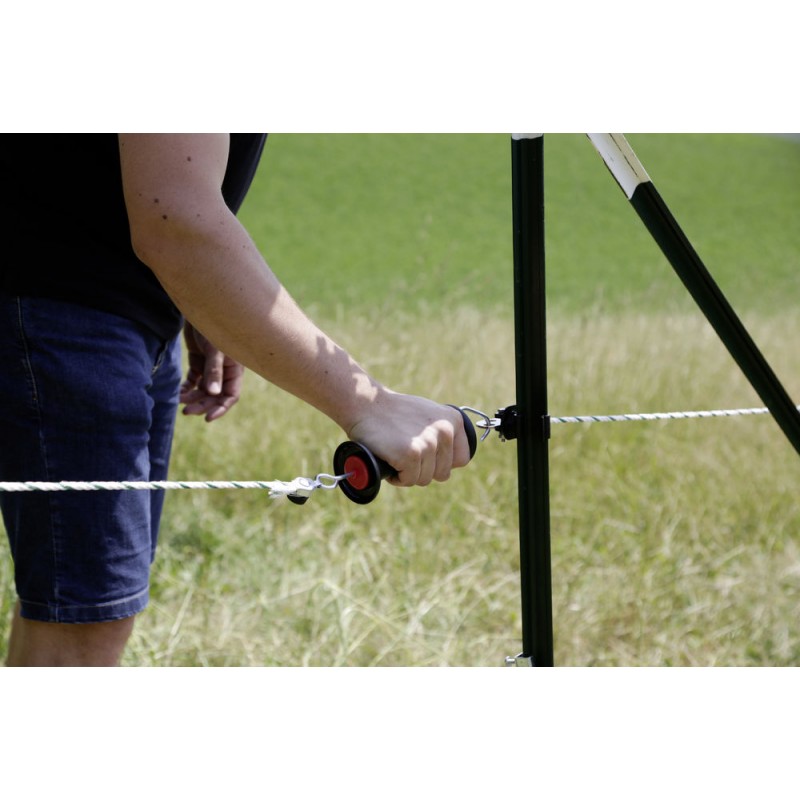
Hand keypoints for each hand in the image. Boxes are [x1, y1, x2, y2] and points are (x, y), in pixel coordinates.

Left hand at [180, 323, 244, 421]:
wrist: (198, 308)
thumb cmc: (212, 327)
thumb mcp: (215, 350)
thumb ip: (214, 371)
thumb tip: (213, 394)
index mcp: (234, 370)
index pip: (230, 396)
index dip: (220, 408)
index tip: (207, 418)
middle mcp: (224, 372)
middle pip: (215, 396)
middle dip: (202, 404)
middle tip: (186, 411)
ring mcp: (211, 368)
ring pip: (203, 390)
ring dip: (192, 398)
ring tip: (178, 400)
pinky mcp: (199, 362)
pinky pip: (193, 381)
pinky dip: (186, 388)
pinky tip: (178, 393)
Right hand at [346, 393, 471, 487]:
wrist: (367, 404)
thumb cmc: (395, 412)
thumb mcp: (429, 414)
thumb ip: (444, 432)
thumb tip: (449, 458)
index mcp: (454, 421)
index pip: (461, 460)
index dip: (441, 462)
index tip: (425, 455)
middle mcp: (445, 432)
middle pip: (442, 473)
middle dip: (423, 469)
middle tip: (405, 453)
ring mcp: (428, 443)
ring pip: (424, 479)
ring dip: (408, 473)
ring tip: (396, 454)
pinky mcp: (411, 454)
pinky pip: (408, 480)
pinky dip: (396, 477)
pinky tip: (389, 459)